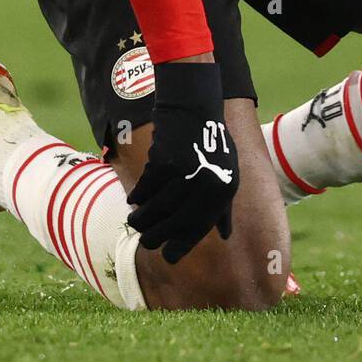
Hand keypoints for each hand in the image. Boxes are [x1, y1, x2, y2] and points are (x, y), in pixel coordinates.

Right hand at [126, 61, 238, 263]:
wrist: (193, 105)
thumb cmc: (210, 139)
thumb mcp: (227, 170)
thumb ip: (223, 205)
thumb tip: (225, 234)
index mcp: (224, 188)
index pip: (201, 227)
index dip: (184, 245)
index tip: (169, 257)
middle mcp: (207, 184)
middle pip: (175, 223)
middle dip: (157, 236)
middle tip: (146, 241)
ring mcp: (185, 174)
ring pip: (156, 210)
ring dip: (142, 219)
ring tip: (135, 222)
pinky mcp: (164, 163)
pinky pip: (146, 190)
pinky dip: (138, 197)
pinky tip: (134, 200)